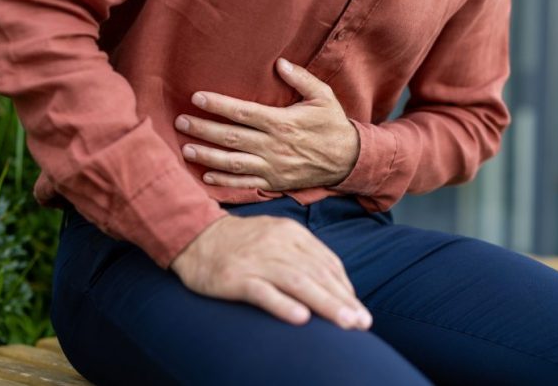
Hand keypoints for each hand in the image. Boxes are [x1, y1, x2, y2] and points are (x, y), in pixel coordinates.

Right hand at [168, 213, 371, 329]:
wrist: (195, 236)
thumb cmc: (242, 244)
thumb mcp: (276, 238)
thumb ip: (304, 256)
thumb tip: (337, 286)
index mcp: (291, 233)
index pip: (327, 262)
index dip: (346, 287)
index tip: (358, 310)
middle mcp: (277, 244)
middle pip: (318, 273)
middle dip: (343, 300)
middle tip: (362, 323)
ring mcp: (257, 260)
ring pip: (298, 283)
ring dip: (326, 304)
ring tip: (346, 324)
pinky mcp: (236, 277)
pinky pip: (263, 292)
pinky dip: (283, 305)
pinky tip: (301, 319)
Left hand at [174, 57, 359, 190]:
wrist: (348, 160)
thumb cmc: (333, 125)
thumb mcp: (323, 96)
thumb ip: (301, 79)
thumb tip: (280, 62)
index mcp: (282, 122)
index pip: (243, 112)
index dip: (218, 105)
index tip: (197, 97)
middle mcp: (274, 146)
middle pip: (230, 137)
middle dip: (202, 129)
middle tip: (180, 122)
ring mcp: (273, 167)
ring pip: (233, 162)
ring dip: (207, 156)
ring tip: (186, 148)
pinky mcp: (274, 183)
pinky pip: (245, 183)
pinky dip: (224, 181)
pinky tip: (206, 176)